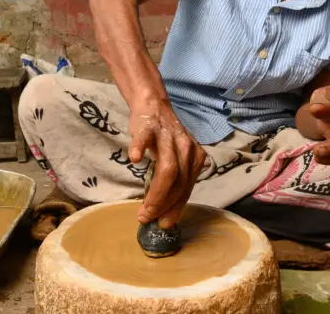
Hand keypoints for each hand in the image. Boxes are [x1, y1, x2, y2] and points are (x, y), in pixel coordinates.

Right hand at [128, 99, 205, 228]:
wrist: (154, 106)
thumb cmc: (163, 138)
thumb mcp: (176, 158)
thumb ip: (175, 180)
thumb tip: (164, 212)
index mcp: (195, 157)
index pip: (187, 188)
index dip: (175, 208)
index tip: (164, 224)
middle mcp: (187, 148)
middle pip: (179, 181)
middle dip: (164, 204)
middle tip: (148, 218)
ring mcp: (168, 137)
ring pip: (168, 168)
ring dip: (156, 192)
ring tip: (144, 207)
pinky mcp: (149, 127)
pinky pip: (145, 140)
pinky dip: (140, 149)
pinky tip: (135, 160)